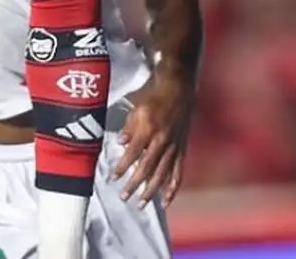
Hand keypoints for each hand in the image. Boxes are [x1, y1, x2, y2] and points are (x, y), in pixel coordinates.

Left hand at [114, 76, 195, 208]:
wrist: (179, 91)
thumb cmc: (154, 98)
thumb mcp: (137, 109)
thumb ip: (129, 127)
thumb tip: (120, 143)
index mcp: (149, 129)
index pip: (132, 153)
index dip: (122, 166)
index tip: (113, 178)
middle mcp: (162, 141)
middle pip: (147, 168)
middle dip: (134, 184)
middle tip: (124, 196)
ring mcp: (174, 148)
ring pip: (162, 175)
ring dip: (150, 191)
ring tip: (141, 203)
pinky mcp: (182, 151)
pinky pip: (178, 173)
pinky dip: (172, 189)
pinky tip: (165, 201)